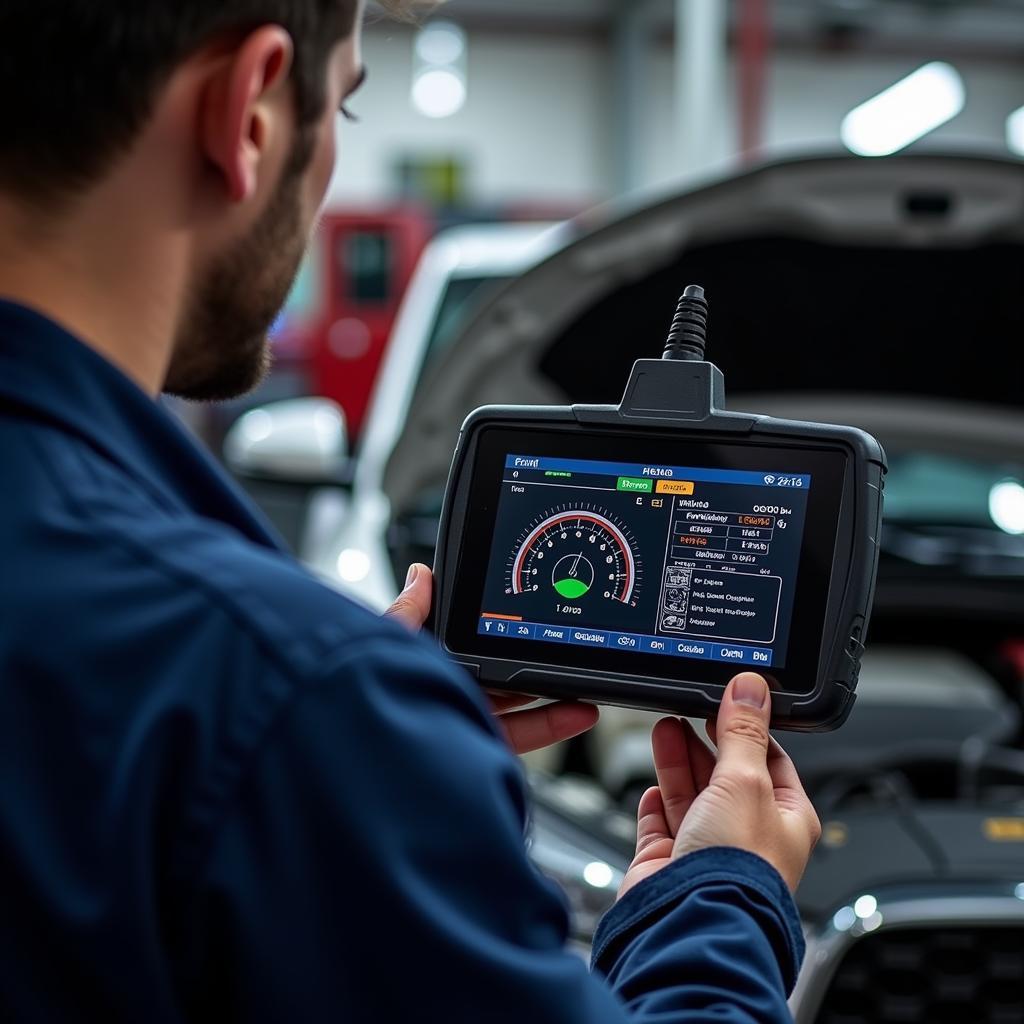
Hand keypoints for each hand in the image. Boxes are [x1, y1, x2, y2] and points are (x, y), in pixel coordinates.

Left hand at [385, 564, 598, 753]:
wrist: (371, 771)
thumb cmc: (369, 703)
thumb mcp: (389, 647)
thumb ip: (407, 614)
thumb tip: (420, 575)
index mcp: (423, 665)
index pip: (464, 641)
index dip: (494, 626)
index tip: (522, 613)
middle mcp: (446, 693)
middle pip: (498, 671)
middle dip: (531, 659)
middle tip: (561, 643)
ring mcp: (465, 723)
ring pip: (517, 702)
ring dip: (553, 689)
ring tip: (580, 677)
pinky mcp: (481, 753)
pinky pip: (523, 735)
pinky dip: (554, 723)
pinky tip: (578, 711)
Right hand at [619, 673, 819, 897]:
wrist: (691, 920)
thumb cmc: (736, 867)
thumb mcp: (745, 779)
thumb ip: (742, 730)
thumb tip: (751, 688)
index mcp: (786, 819)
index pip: (770, 761)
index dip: (747, 729)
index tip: (727, 701)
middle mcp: (748, 836)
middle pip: (724, 775)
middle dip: (703, 741)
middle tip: (686, 709)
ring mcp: (705, 850)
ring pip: (690, 793)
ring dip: (676, 759)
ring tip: (663, 726)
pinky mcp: (668, 862)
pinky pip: (660, 824)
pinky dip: (654, 803)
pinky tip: (651, 785)